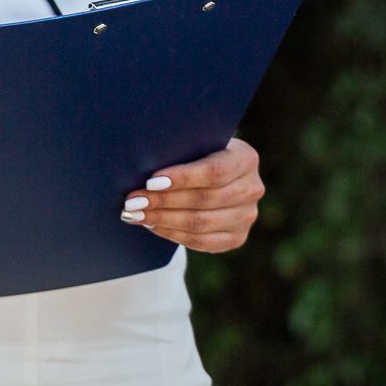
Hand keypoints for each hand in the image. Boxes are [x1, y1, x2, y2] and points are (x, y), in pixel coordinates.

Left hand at [127, 136, 263, 252]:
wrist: (213, 175)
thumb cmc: (195, 153)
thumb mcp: (193, 144)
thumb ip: (178, 151)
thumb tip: (141, 167)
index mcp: (246, 159)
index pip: (214, 172)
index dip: (182, 178)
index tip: (150, 182)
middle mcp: (253, 188)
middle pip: (205, 200)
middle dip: (164, 201)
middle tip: (132, 202)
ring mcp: (247, 216)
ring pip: (202, 223)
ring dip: (163, 219)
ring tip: (135, 215)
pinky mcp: (238, 237)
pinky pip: (203, 242)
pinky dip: (173, 234)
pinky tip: (152, 226)